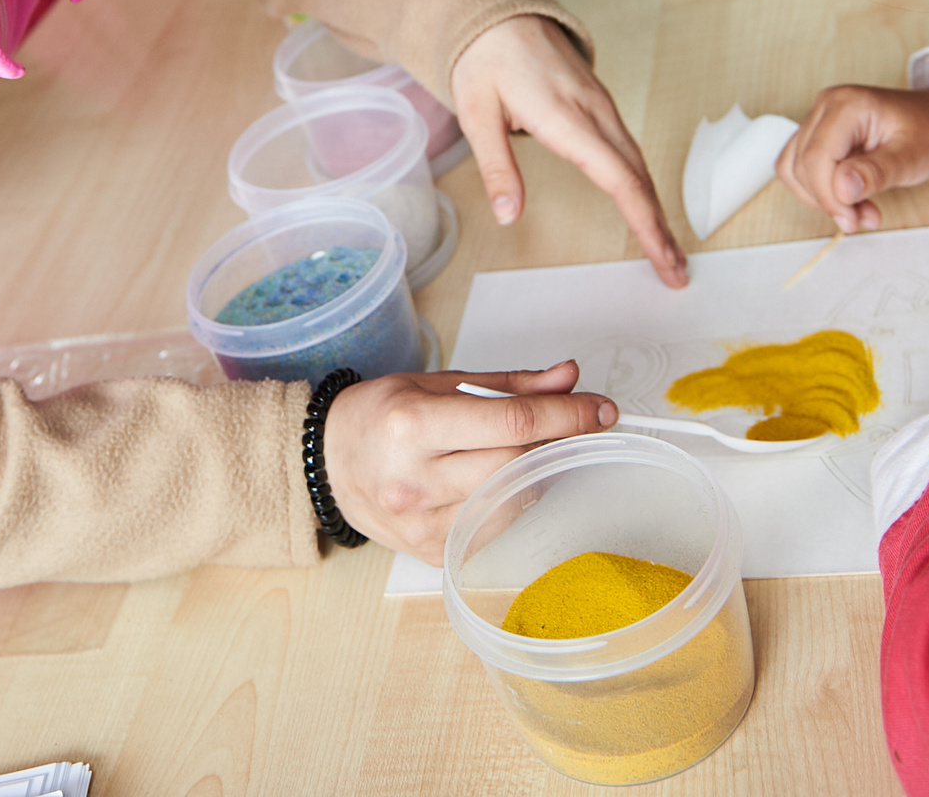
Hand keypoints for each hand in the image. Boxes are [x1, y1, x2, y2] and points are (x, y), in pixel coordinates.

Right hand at [323, 363, 617, 561]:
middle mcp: (414, 480)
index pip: (511, 423)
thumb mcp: (437, 383)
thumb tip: (568, 378)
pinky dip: (508, 498)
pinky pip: (495, 525)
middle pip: (516, 461)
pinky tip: (493, 479)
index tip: (601, 408)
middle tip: (572, 422)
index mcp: (412, 425)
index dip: (566, 415)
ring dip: (532, 470)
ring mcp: (422, 523)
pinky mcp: (431, 551)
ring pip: (511, 497)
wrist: (327, 463)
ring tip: (519, 448)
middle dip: (554, 440)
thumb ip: (508, 385)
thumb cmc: (381, 414)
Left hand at [449, 15, 684, 285]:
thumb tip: (509, 217)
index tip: (663, 258)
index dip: (644, 223)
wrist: (499, 14)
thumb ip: (497, 167)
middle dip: (660, 227)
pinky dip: (643, 184)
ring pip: (639, 162)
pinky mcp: (600, 105)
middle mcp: (594, 111)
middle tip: (676, 272)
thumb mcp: (475, 114)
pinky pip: (629, 149)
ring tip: (667, 251)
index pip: (618, 178)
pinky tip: (645, 208)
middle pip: (639, 176)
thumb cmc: (484, 61)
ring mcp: (602, 106)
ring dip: (656, 208)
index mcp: (566, 117)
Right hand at [776, 74, 928, 230]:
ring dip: (822, 199)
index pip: (815, 157)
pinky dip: (820, 191)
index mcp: (847, 104)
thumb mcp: (912, 157)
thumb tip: (841, 188)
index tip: (854, 219)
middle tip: (864, 217)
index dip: (829, 196)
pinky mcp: (818, 134)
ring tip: (860, 209)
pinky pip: (800, 168)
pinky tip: (850, 199)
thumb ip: (876, 173)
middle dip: (829, 200)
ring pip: (794, 169)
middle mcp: (826, 106)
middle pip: (801, 165)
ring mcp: (819, 119)